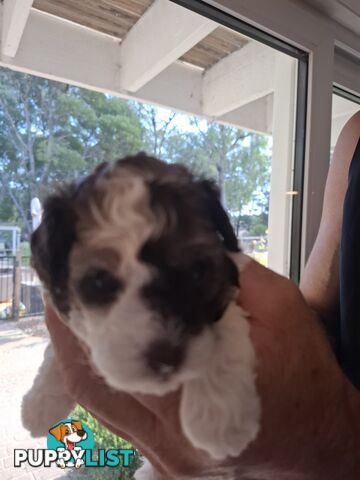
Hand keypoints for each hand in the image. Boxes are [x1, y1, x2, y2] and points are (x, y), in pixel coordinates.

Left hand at [45, 260, 359, 478]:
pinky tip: (93, 348)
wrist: (318, 436)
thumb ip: (231, 277)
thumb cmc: (305, 372)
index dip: (92, 316)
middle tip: (63, 290)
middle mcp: (175, 438)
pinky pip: (113, 416)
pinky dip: (96, 379)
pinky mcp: (163, 457)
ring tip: (68, 313)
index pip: (130, 353)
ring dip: (77, 356)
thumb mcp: (282, 309)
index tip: (73, 279)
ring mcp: (164, 455)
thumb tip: (182, 253)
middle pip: (99, 381)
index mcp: (206, 402)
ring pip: (98, 403)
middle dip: (72, 333)